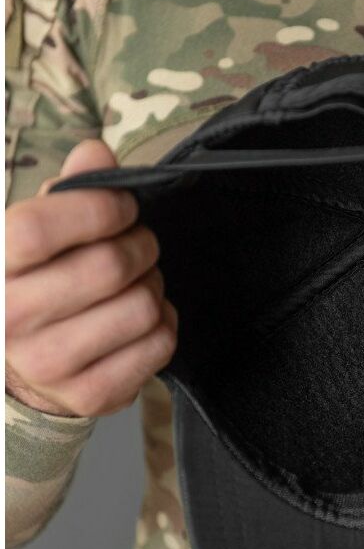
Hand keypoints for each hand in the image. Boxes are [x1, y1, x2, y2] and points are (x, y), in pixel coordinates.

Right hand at [6, 139, 177, 416]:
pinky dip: (164, 323)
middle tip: (140, 245)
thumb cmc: (39, 283)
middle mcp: (10, 320)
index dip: (97, 208)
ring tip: (138, 284)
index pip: (39, 229)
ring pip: (141, 306)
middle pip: (107, 267)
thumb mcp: (38, 233)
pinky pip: (159, 344)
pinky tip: (143, 319)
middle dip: (140, 246)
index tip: (123, 207)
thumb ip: (68, 191)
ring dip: (153, 286)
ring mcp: (49, 365)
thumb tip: (96, 152)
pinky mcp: (90, 395)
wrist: (26, 367)